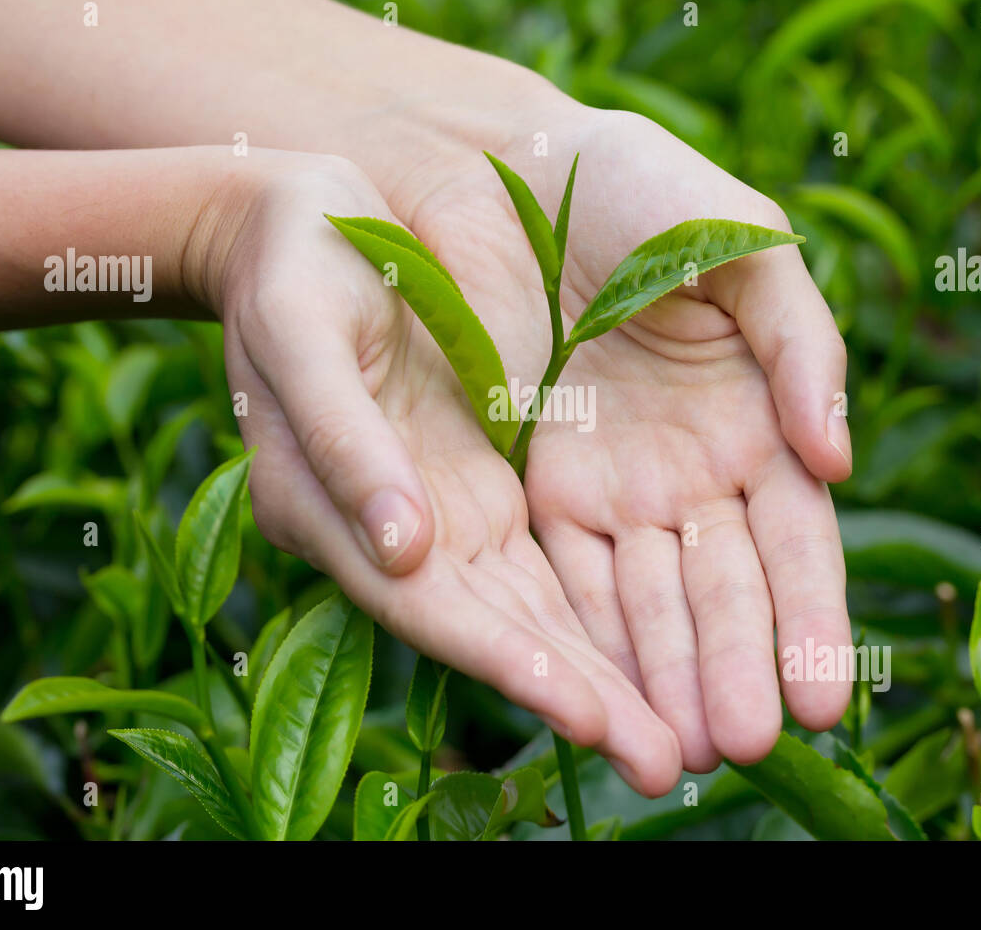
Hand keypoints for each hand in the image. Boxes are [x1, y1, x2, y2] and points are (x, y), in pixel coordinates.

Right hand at [200, 150, 682, 793]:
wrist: (313, 216)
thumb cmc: (291, 266)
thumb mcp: (301, 334)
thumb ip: (346, 442)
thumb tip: (404, 550)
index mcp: (336, 512)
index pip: (438, 609)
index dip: (513, 664)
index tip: (591, 715)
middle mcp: (403, 533)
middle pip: (504, 630)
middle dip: (584, 696)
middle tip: (668, 765)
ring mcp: (453, 509)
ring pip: (543, 606)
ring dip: (612, 669)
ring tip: (689, 733)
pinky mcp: (493, 476)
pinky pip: (561, 552)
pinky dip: (611, 603)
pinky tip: (671, 642)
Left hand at [397, 109, 853, 770]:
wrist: (513, 170)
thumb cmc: (643, 188)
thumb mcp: (744, 243)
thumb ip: (802, 344)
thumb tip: (840, 457)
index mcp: (760, 423)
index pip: (798, 544)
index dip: (812, 620)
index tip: (826, 697)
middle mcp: (693, 475)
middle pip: (721, 592)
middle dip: (733, 669)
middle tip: (742, 745)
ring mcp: (614, 488)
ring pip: (645, 604)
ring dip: (661, 678)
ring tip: (678, 752)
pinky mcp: (539, 487)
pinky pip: (565, 575)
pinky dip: (585, 638)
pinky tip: (600, 698)